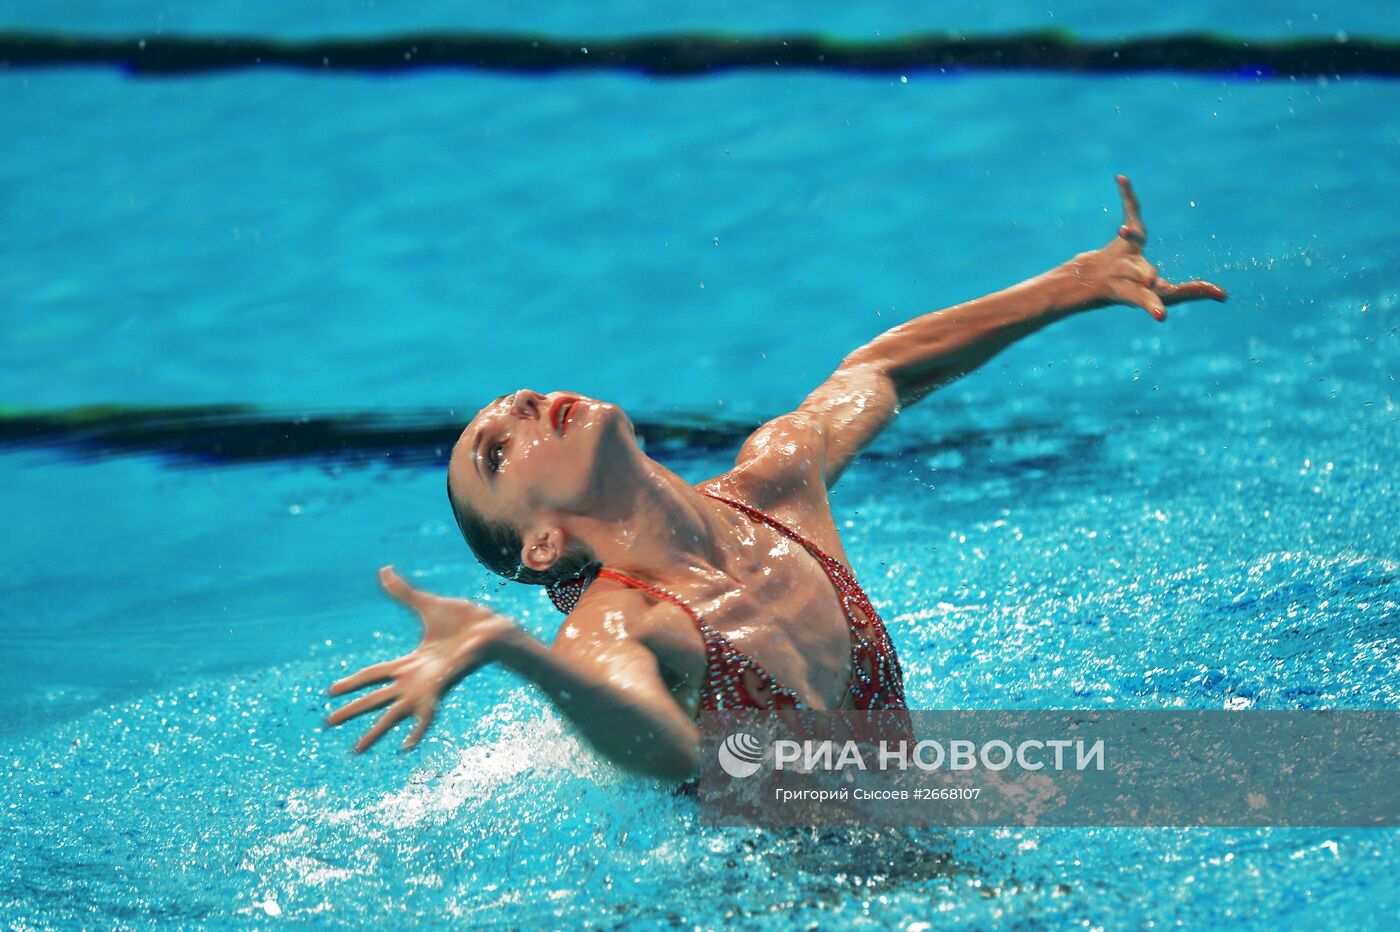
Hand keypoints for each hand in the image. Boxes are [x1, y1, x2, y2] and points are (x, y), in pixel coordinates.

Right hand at [325, 566, 520, 751]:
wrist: (493, 629)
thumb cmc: (464, 620)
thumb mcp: (426, 604)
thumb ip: (403, 592)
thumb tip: (384, 570)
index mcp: (410, 663)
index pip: (373, 674)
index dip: (352, 682)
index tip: (331, 691)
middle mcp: (415, 680)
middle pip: (375, 698)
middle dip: (352, 711)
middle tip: (327, 723)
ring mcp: (427, 688)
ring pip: (393, 715)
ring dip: (375, 733)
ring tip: (355, 751)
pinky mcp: (442, 689)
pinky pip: (427, 716)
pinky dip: (417, 731)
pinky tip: (405, 747)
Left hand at [1075, 174, 1226, 321]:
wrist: (1095, 279)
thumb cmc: (1135, 289)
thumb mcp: (1165, 295)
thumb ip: (1194, 293)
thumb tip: (1224, 296)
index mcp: (1136, 291)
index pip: (1148, 299)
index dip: (1153, 306)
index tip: (1160, 316)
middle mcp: (1127, 272)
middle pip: (1138, 272)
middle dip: (1143, 275)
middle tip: (1148, 279)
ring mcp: (1126, 251)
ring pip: (1131, 242)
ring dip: (1131, 236)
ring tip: (1125, 229)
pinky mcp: (1129, 233)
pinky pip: (1132, 211)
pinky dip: (1128, 195)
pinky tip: (1121, 178)